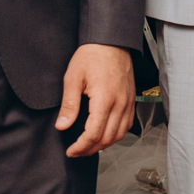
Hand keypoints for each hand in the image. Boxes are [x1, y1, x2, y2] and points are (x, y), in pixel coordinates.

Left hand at [59, 43, 135, 157]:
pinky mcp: (131, 100)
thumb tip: (62, 126)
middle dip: (90, 149)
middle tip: (77, 151)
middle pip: (107, 139)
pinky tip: (105, 134)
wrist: (111, 41)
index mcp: (104, 100)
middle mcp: (120, 104)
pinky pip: (127, 125)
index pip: (93, 134)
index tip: (71, 151)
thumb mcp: (73, 78)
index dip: (81, 147)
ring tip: (89, 146)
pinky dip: (116, 135)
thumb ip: (69, 105)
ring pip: (119, 135)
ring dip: (104, 144)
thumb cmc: (92, 55)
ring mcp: (128, 103)